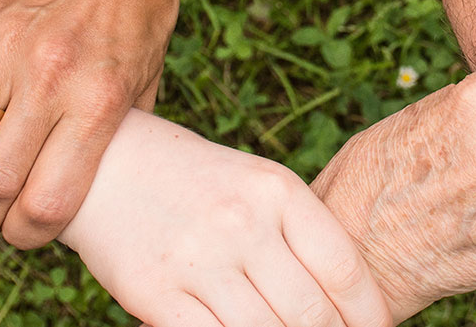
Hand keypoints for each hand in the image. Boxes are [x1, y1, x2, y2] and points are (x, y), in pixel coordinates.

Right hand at [61, 112, 392, 326]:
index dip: (369, 314)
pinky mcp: (155, 292)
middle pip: (311, 312)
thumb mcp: (256, 185)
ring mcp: (198, 259)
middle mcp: (242, 222)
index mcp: (276, 190)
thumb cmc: (197, 181)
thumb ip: (299, 234)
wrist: (106, 165)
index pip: (344, 268)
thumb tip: (348, 301)